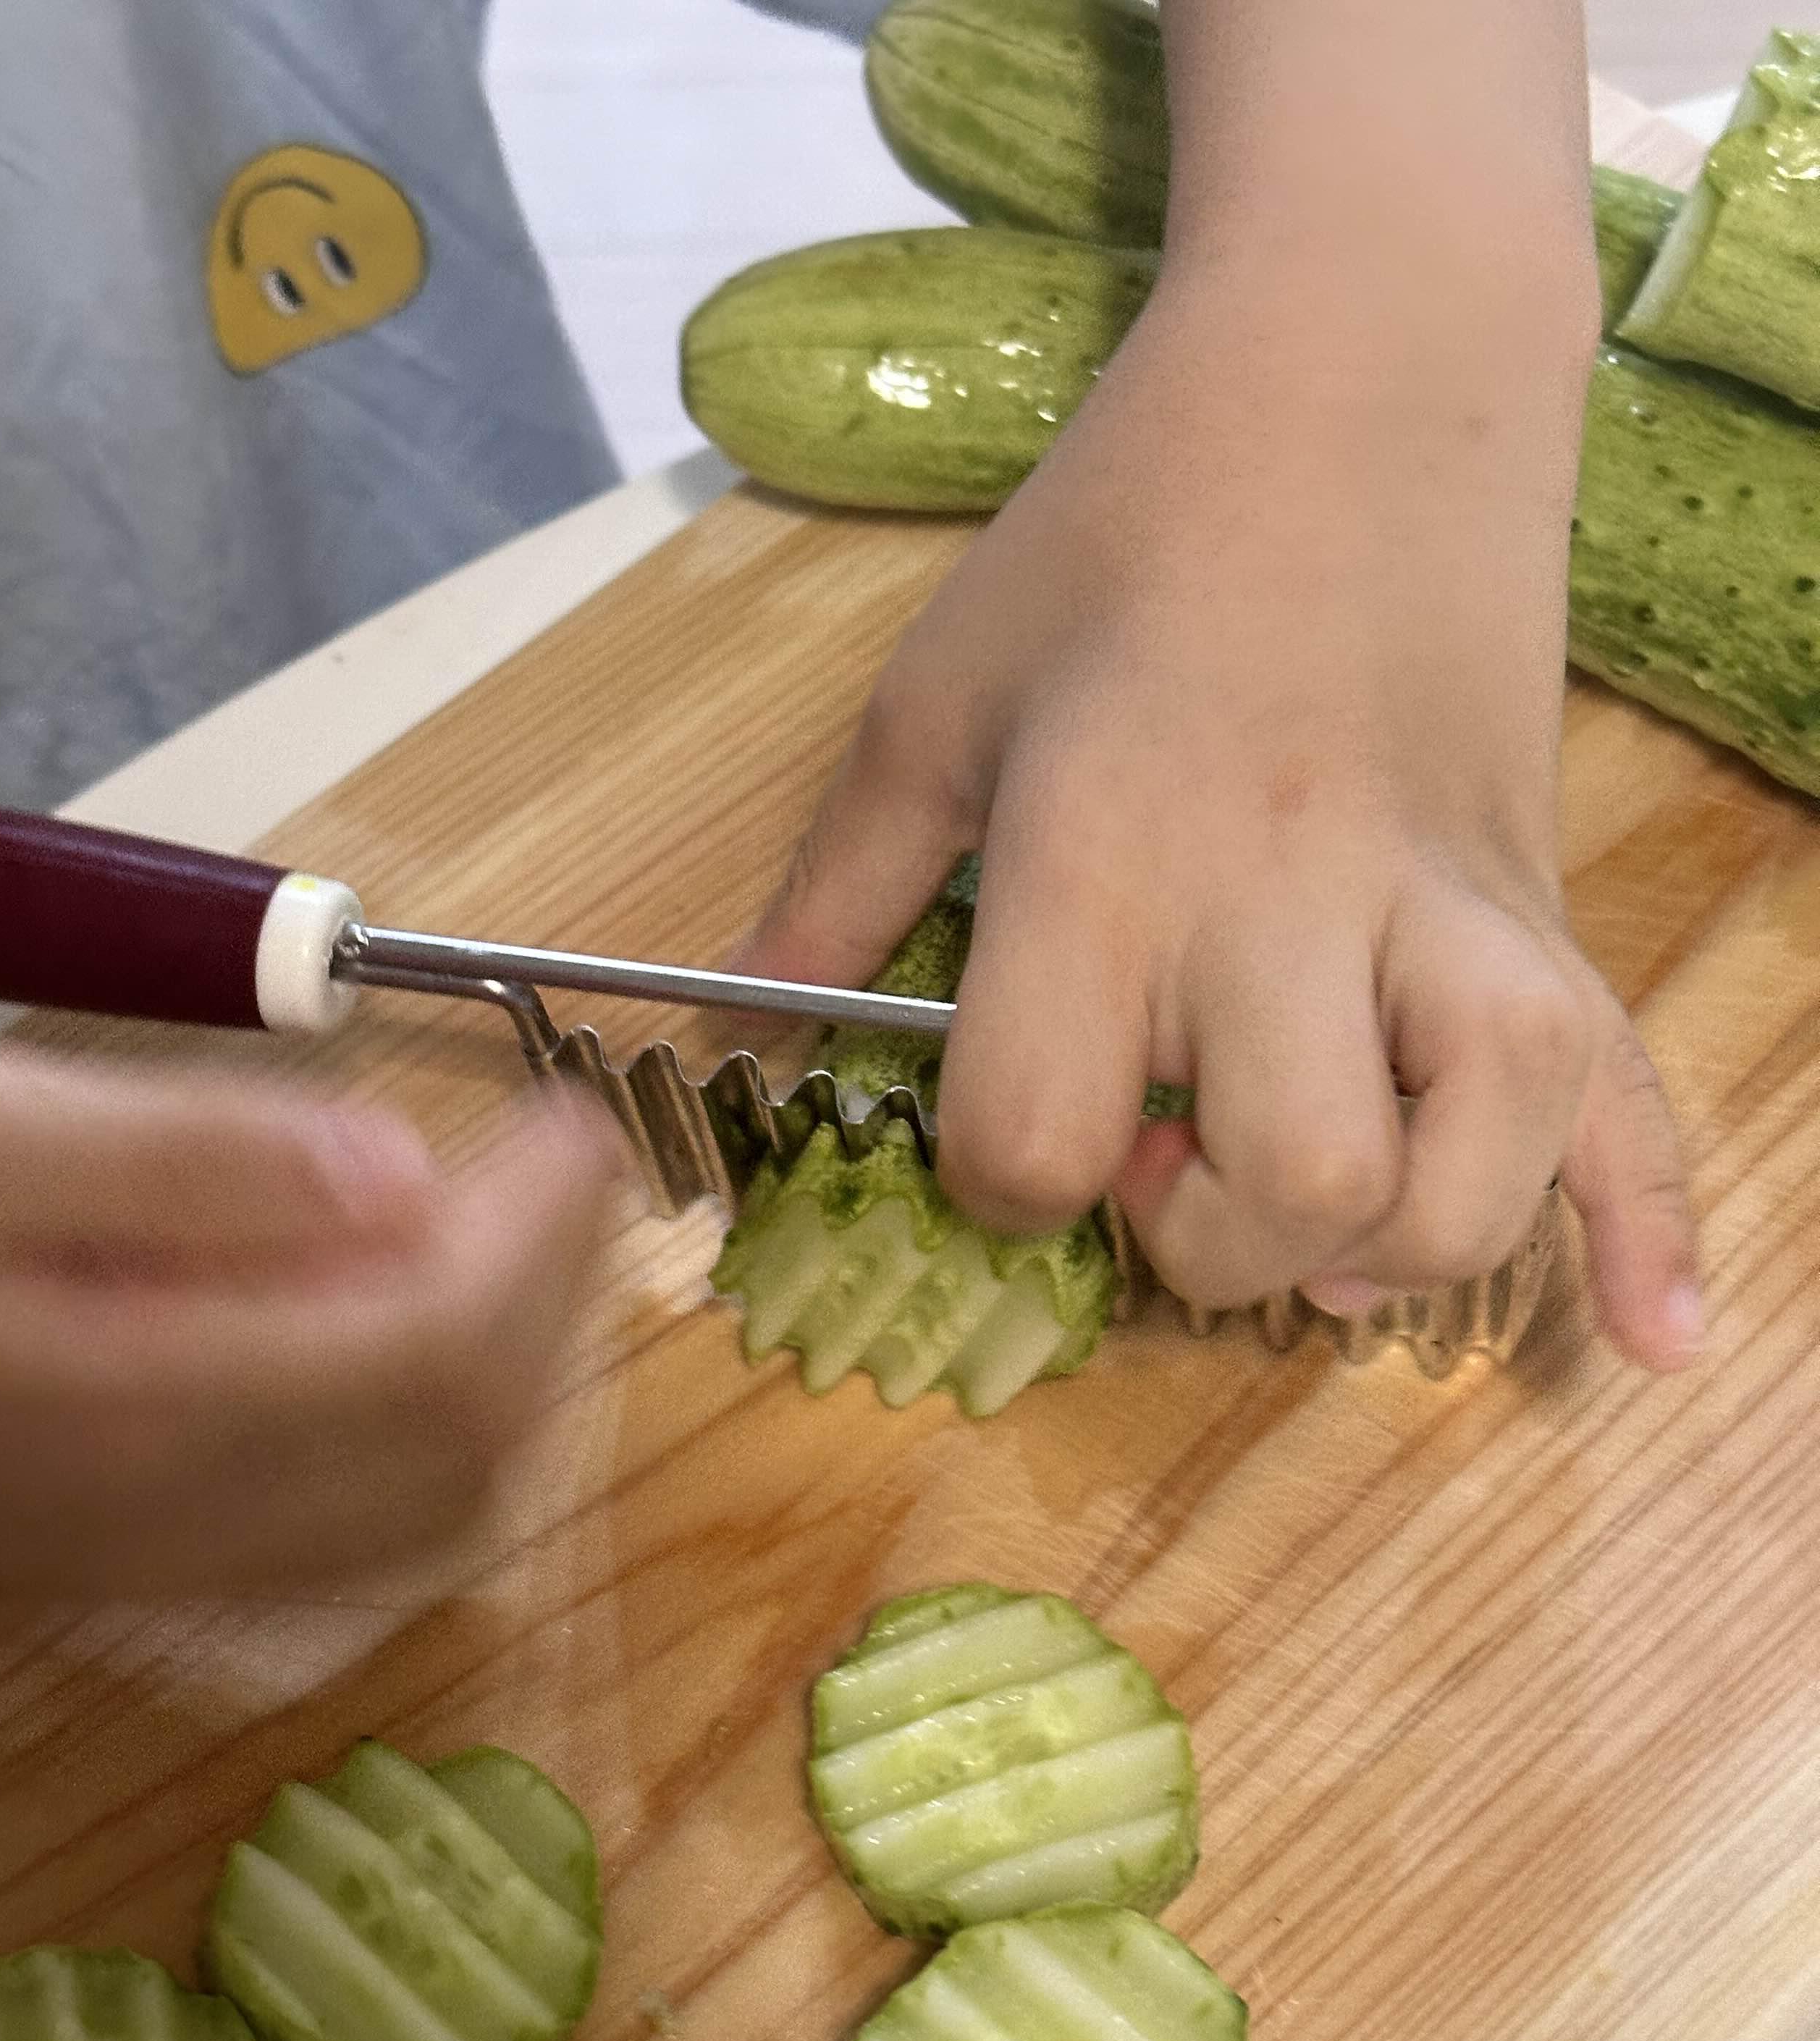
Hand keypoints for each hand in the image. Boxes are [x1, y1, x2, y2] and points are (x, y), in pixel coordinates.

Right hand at [0, 1054, 620, 1604]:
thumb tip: (400, 1174)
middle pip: (467, 1446)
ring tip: (500, 1245)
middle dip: (553, 1305)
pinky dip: (421, 1452)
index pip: (443, 1341)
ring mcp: (160, 1576)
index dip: (545, 1235)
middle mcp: (188, 1523)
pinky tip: (383, 1348)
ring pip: (423, 1519)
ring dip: (504, 1384)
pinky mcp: (121, 1589)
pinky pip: (342, 1549)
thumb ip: (186, 1165)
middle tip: (559, 1175)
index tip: (579, 1124)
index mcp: (154, 1404)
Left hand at [737, 259, 1702, 1372]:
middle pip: (1288, 1183)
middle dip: (1206, 1242)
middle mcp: (1293, 901)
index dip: (1002, 1182)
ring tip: (1323, 1215)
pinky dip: (1646, 1224)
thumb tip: (730, 1024)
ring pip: (1472, 1168)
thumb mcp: (938, 697)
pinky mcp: (1551, 909)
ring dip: (1391, 1245)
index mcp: (1111, 854)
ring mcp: (1451, 910)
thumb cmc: (1127, 532)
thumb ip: (837, 886)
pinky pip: (1631, 1094)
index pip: (1042, 1137)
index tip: (1011, 1130)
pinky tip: (1651, 1333)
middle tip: (1169, 1161)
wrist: (1366, 366)